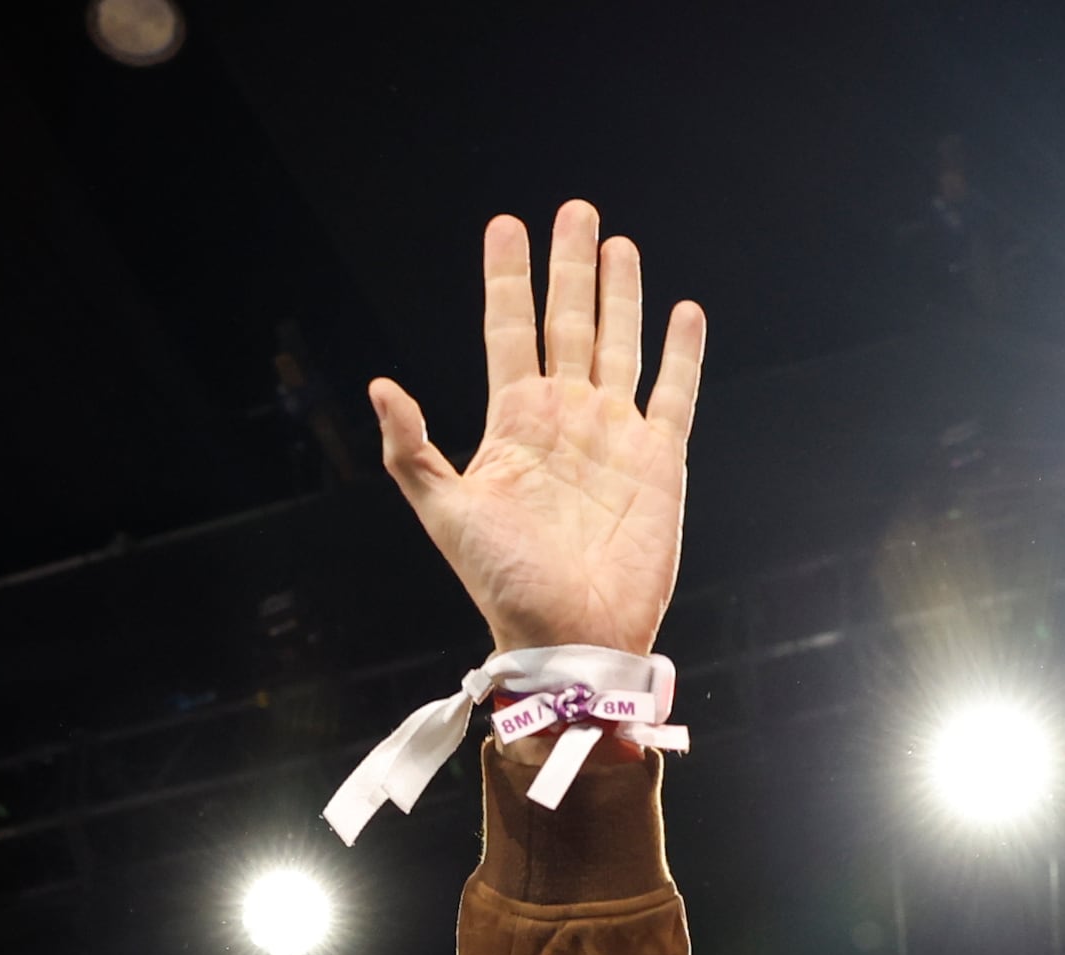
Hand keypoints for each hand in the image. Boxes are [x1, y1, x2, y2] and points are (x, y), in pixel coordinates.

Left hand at [369, 202, 704, 656]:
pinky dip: (681, 353)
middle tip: (575, 210)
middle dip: (571, 266)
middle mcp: (565, 418)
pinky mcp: (659, 460)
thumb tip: (380, 386)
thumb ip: (414, 450)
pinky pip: (674, 394)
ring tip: (618, 242)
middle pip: (569, 322)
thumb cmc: (505, 584)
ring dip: (620, 293)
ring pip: (619, 344)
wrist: (570, 635)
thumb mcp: (447, 514)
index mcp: (514, 423)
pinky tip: (684, 312)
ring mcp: (614, 435)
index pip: (510, 330)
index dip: (508, 279)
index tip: (505, 226)